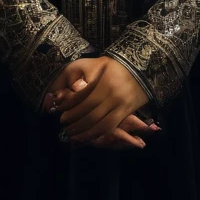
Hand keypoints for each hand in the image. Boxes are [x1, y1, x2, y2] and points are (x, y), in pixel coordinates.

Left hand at [43, 71, 160, 149]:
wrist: (140, 68)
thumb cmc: (112, 66)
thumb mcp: (94, 63)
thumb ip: (81, 74)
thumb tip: (73, 90)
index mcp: (102, 80)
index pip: (82, 97)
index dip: (69, 106)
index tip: (59, 110)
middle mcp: (112, 93)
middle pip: (90, 113)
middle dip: (74, 122)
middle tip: (63, 125)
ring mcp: (121, 104)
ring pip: (100, 124)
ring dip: (84, 132)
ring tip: (72, 134)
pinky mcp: (126, 112)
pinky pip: (110, 127)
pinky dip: (97, 134)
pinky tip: (87, 136)